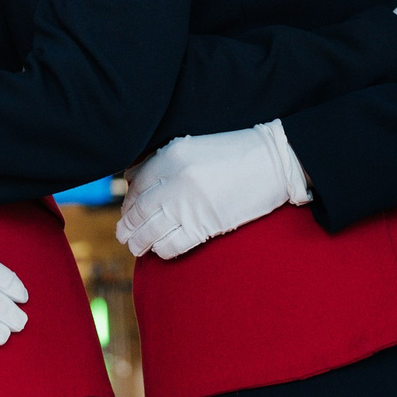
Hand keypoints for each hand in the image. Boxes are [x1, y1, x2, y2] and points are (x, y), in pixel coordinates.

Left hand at [118, 121, 310, 260]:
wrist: (272, 163)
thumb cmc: (233, 153)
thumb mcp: (193, 146)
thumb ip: (162, 161)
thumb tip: (131, 180)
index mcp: (170, 156)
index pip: (136, 184)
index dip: (128, 201)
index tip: (129, 210)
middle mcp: (175, 180)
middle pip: (137, 210)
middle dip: (127, 225)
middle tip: (124, 233)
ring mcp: (188, 205)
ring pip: (149, 231)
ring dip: (138, 242)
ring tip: (136, 246)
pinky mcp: (204, 226)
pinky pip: (171, 245)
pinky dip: (161, 250)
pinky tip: (160, 250)